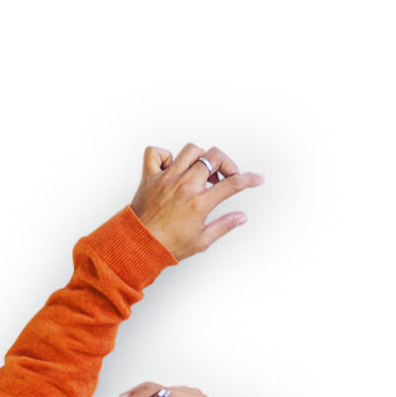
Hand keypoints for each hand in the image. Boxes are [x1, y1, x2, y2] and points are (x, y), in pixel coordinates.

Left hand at [128, 142, 261, 260]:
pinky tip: (172, 167)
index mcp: (200, 202)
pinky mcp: (149, 176)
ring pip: (190, 151)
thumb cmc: (168, 245)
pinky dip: (165, 155)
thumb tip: (241, 217)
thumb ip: (225, 225)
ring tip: (202, 171)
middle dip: (226, 164)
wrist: (137, 245)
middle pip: (214, 158)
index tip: (257, 178)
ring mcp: (166, 178)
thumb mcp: (203, 241)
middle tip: (226, 175)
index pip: (233, 184)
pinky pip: (156, 153)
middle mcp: (185, 185)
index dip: (250, 179)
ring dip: (200, 158)